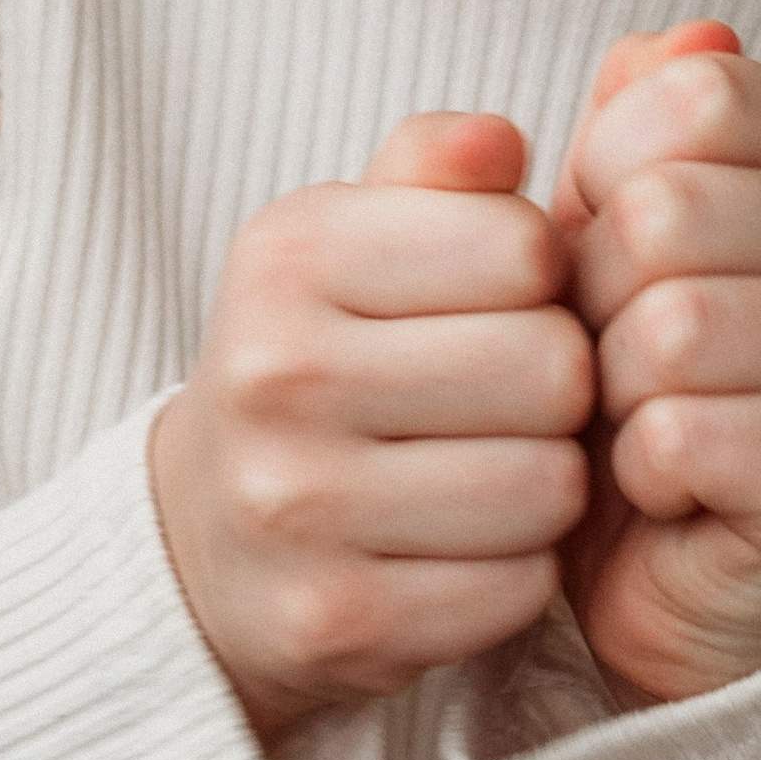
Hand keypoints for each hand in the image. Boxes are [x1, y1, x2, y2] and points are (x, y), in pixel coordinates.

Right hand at [149, 110, 593, 744]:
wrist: (203, 538)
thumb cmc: (317, 358)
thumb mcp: (350, 237)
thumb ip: (436, 167)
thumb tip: (501, 138)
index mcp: (288, 254)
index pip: (524, 245)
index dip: (542, 278)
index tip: (497, 303)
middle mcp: (276, 373)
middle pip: (552, 368)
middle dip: (557, 384)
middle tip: (507, 399)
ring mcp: (298, 506)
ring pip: (549, 486)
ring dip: (549, 483)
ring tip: (491, 468)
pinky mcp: (336, 621)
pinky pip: (517, 589)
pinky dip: (516, 573)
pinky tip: (463, 549)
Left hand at [551, 25, 760, 705]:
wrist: (664, 565)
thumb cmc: (621, 377)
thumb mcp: (592, 232)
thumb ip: (618, 122)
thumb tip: (680, 34)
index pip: (693, 90)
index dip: (605, 167)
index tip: (603, 236)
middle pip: (664, 212)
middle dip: (593, 296)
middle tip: (614, 350)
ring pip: (670, 329)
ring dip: (613, 391)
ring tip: (641, 415)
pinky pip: (685, 435)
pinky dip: (640, 468)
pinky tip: (667, 481)